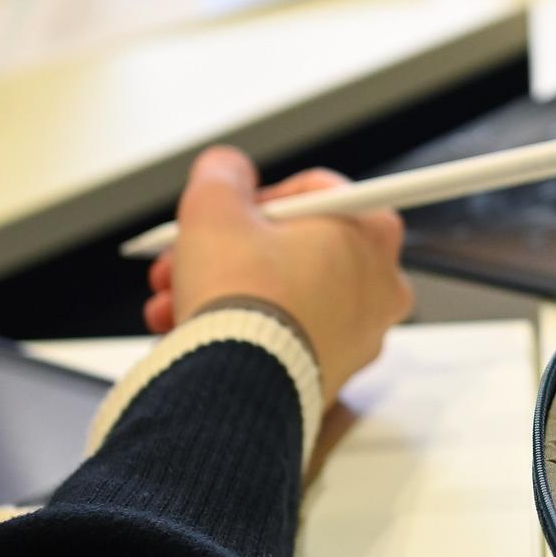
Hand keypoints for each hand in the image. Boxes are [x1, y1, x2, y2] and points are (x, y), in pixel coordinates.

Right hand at [144, 147, 413, 401]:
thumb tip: (227, 169)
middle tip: (187, 255)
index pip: (312, 193)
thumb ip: (222, 176)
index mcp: (371, 232)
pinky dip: (242, 330)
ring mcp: (363, 333)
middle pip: (293, 248)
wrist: (240, 387)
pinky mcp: (335, 373)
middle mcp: (381, 284)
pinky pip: (285, 337)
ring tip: (173, 299)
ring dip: (223, 291)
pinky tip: (192, 332)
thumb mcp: (214, 210)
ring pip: (283, 295)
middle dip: (228, 251)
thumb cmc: (242, 301)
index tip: (225, 212)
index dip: (255, 199)